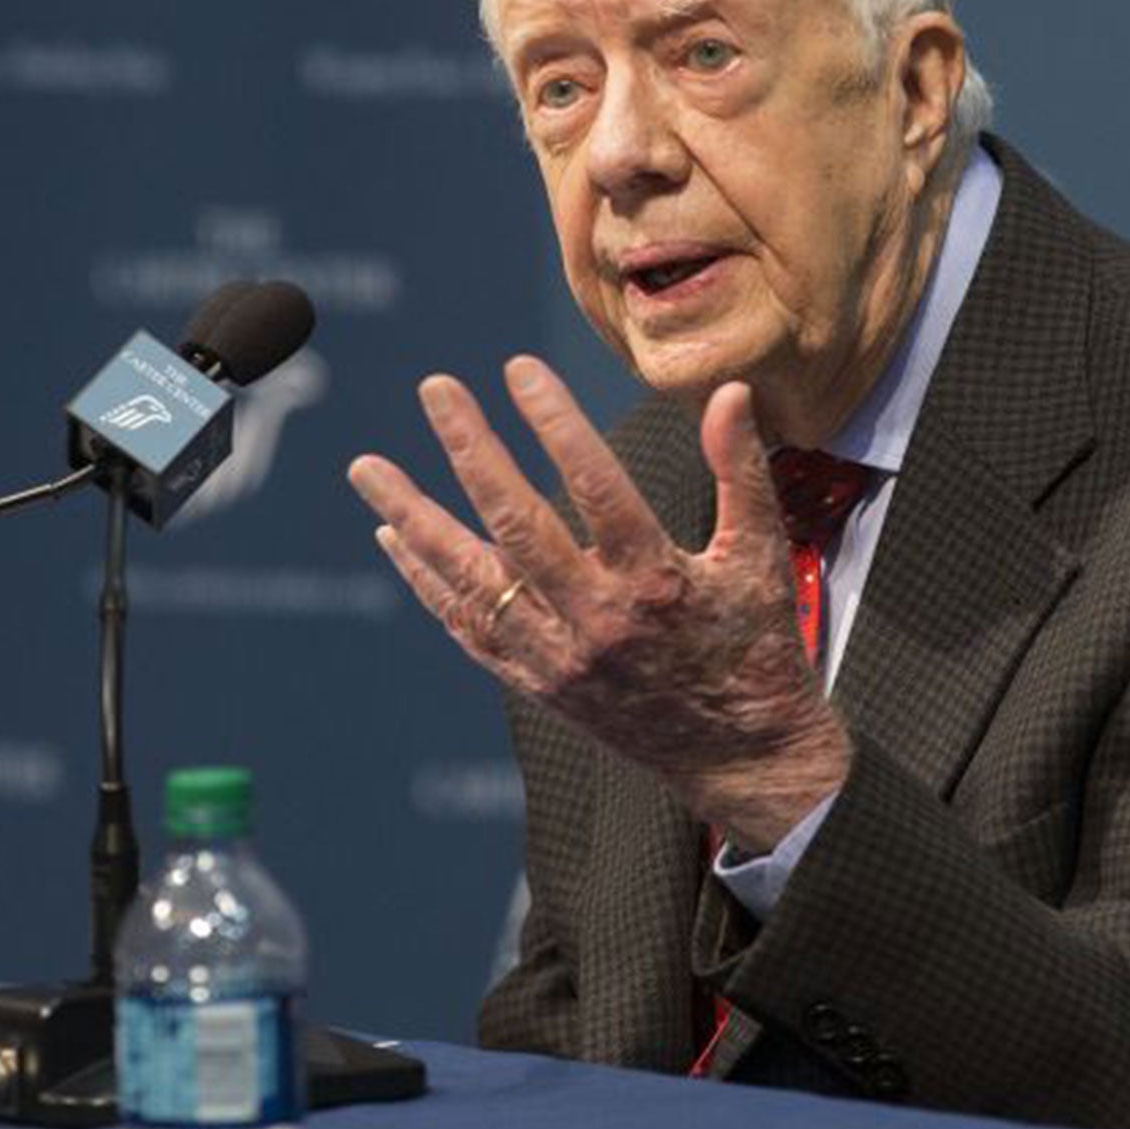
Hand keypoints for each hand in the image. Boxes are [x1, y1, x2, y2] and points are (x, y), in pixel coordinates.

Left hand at [347, 354, 849, 851]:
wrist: (745, 760)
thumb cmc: (758, 649)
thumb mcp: (762, 556)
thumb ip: (741, 470)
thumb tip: (730, 392)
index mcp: (656, 581)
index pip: (594, 486)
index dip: (554, 422)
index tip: (519, 368)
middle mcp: (597, 619)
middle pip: (516, 523)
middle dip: (470, 450)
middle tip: (435, 389)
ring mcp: (558, 656)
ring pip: (471, 579)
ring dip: (415, 518)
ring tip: (367, 468)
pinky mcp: (538, 684)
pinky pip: (468, 629)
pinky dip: (428, 582)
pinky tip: (395, 537)